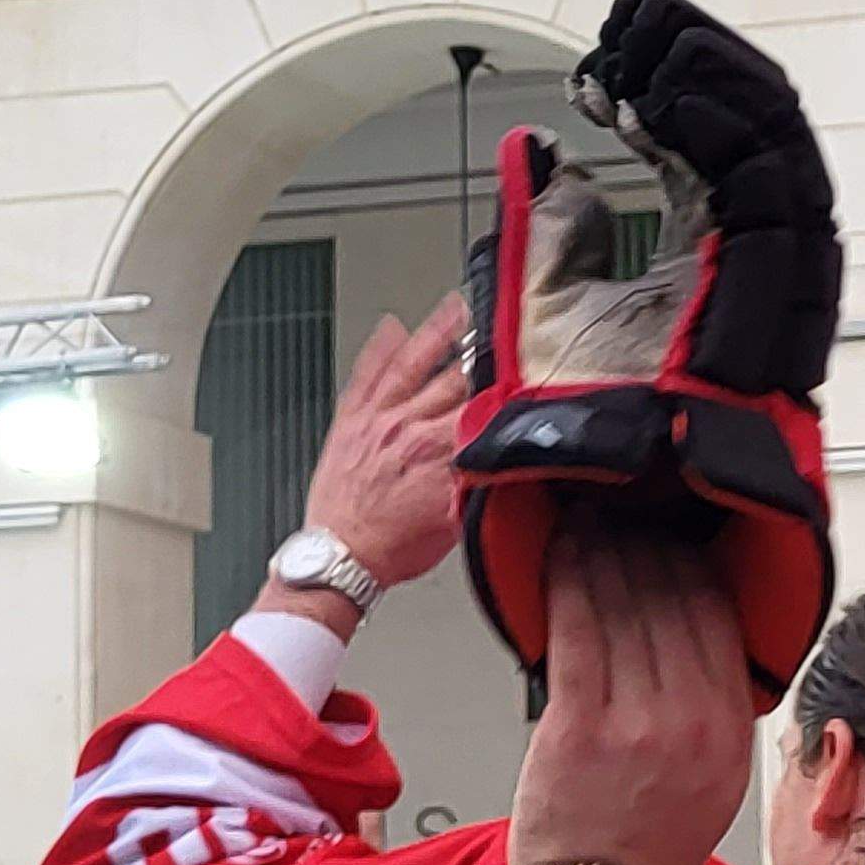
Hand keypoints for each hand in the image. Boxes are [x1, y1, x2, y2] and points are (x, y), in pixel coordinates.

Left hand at [289, 296, 476, 622]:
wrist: (342, 557)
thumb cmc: (394, 546)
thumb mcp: (457, 522)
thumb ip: (484, 483)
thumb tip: (508, 462)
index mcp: (441, 450)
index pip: (484, 405)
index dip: (506, 386)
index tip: (522, 369)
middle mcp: (410, 425)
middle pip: (454, 378)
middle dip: (480, 354)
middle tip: (500, 329)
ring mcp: (378, 418)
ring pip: (413, 362)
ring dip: (436, 332)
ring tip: (455, 308)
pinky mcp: (350, 420)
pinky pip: (367, 374)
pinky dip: (379, 348)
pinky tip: (392, 328)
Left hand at [505, 531, 755, 864]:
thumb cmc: (646, 847)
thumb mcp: (713, 780)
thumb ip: (711, 708)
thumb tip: (690, 634)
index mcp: (730, 730)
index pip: (719, 620)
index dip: (693, 565)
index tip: (672, 537)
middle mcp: (693, 721)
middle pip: (672, 602)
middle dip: (645, 546)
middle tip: (623, 513)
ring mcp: (638, 722)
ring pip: (624, 607)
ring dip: (604, 553)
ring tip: (589, 522)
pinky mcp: (578, 725)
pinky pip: (575, 630)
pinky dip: (566, 582)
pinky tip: (559, 556)